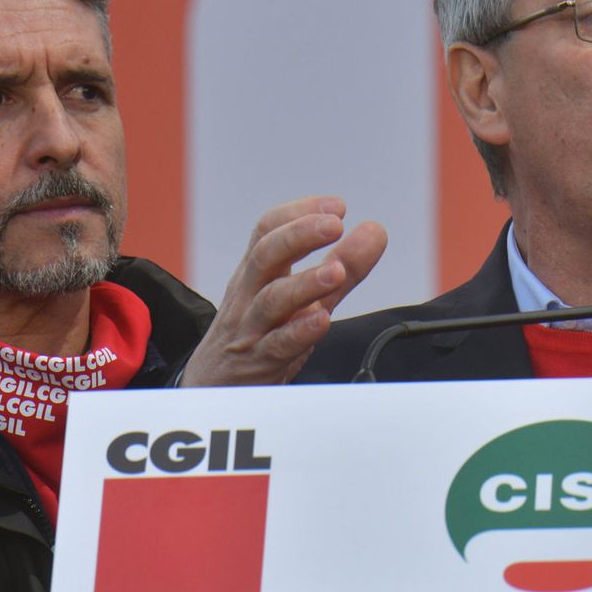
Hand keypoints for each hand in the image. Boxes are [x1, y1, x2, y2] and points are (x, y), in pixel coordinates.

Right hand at [183, 197, 386, 385]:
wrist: (215, 385)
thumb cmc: (262, 332)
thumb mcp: (302, 295)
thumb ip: (342, 265)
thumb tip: (375, 231)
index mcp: (258, 272)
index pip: (268, 230)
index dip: (300, 212)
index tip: (337, 206)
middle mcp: (250, 294)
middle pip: (265, 255)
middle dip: (299, 235)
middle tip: (334, 225)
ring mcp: (251, 328)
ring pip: (271, 300)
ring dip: (305, 283)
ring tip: (336, 272)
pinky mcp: (258, 362)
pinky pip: (276, 345)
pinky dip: (299, 332)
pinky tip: (321, 320)